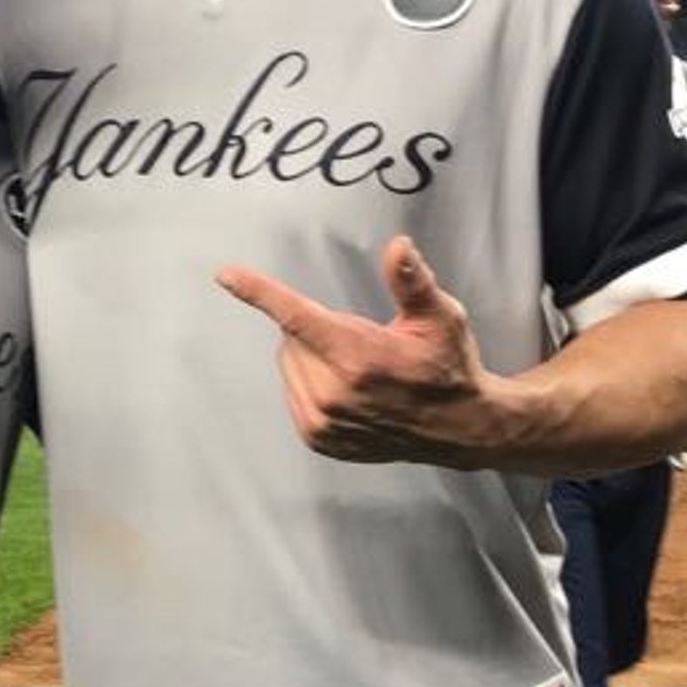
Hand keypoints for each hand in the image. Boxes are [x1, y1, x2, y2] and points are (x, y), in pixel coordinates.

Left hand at [216, 237, 497, 465]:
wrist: (460, 429)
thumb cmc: (448, 366)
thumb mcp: (440, 318)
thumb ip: (413, 282)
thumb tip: (398, 247)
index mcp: (357, 356)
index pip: (296, 315)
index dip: (259, 291)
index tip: (226, 275)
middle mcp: (334, 393)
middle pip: (291, 338)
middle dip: (315, 328)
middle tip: (361, 339)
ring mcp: (323, 421)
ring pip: (288, 364)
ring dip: (310, 356)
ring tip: (358, 368)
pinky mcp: (319, 439)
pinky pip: (294, 392)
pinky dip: (311, 383)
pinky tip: (348, 390)